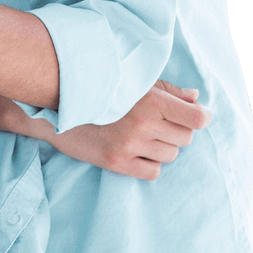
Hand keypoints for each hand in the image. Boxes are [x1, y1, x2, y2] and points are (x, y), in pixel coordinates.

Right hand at [38, 80, 209, 179]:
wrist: (54, 103)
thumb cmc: (96, 87)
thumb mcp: (131, 80)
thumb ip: (166, 90)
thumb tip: (196, 98)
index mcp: (148, 99)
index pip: (197, 118)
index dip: (199, 116)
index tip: (194, 115)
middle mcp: (141, 123)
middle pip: (185, 138)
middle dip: (176, 130)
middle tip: (156, 120)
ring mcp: (128, 145)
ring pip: (171, 155)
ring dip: (161, 146)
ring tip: (140, 133)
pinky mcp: (116, 162)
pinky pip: (154, 172)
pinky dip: (149, 163)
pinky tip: (134, 149)